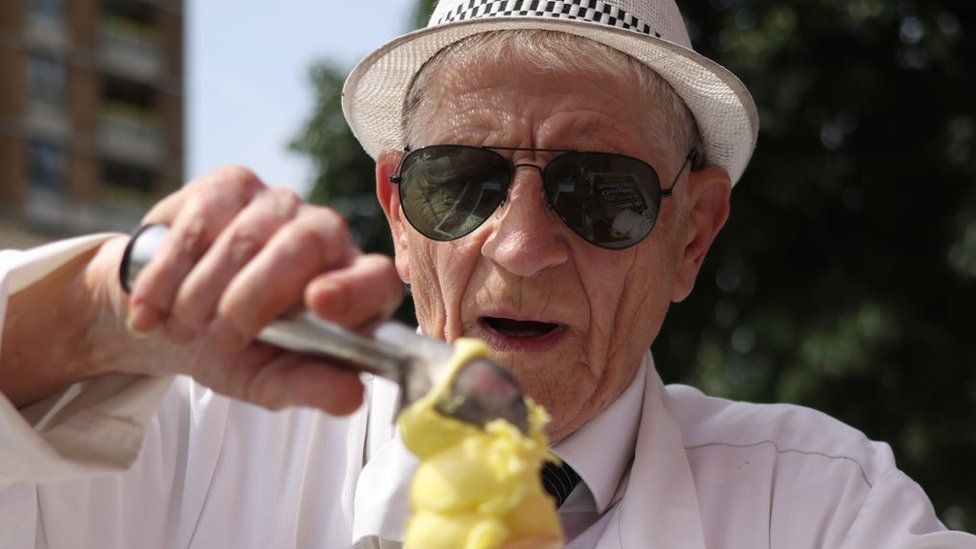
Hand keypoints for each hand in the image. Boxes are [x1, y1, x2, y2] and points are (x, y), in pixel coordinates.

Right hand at [88, 166, 402, 412]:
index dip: (353, 288)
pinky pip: (199, 224)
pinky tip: (153, 308)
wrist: (169, 315)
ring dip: (202, 294)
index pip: (375, 277)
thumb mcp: (268, 380)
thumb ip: (309, 386)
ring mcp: (280, 204)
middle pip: (305, 244)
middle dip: (251, 299)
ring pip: (245, 238)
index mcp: (353, 288)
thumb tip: (351, 399)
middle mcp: (328, 235)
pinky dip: (168, 275)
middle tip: (218, 338)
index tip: (318, 303)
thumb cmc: (235, 350)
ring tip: (184, 327)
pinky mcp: (232, 185)